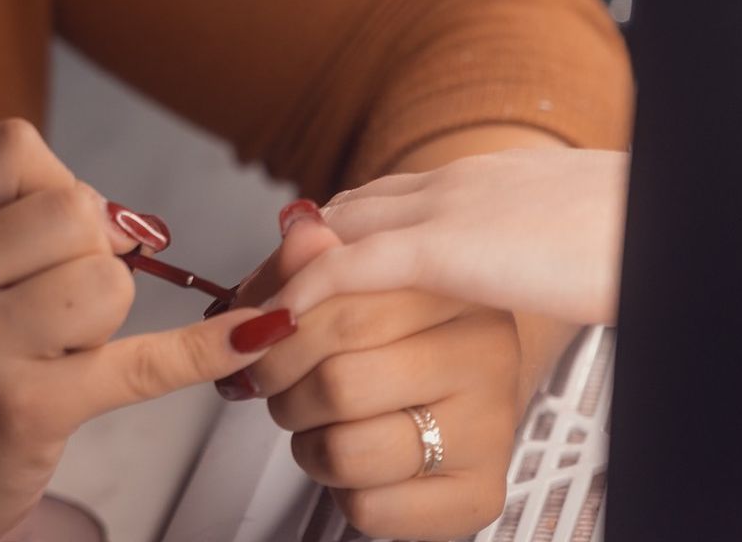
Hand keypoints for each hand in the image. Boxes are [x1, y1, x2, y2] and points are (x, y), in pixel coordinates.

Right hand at [0, 120, 298, 541]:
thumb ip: (1, 228)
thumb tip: (131, 221)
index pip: (15, 151)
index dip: (55, 187)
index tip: (51, 236)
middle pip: (73, 212)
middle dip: (89, 254)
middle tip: (54, 310)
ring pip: (106, 282)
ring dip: (103, 319)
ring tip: (54, 356)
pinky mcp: (24, 413)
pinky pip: (144, 363)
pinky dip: (211, 347)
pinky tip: (259, 332)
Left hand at [231, 203, 521, 540]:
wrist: (461, 377)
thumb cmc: (398, 322)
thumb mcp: (350, 273)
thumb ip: (311, 258)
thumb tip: (301, 234)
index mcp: (453, 286)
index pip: (345, 304)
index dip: (277, 324)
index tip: (253, 331)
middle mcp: (485, 354)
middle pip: (338, 382)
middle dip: (281, 388)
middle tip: (274, 381)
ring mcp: (488, 429)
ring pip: (348, 450)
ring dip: (305, 441)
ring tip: (314, 419)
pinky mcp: (477, 493)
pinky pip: (369, 507)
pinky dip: (338, 488)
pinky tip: (354, 456)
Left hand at [277, 149, 628, 326]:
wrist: (674, 212)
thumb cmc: (632, 235)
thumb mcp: (552, 241)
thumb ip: (503, 250)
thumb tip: (496, 275)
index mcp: (472, 185)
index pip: (364, 209)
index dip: (312, 246)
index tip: (279, 281)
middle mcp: (447, 187)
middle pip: (331, 219)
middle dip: (279, 267)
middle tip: (244, 309)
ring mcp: (446, 209)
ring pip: (330, 241)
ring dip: (282, 286)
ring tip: (249, 329)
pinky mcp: (453, 244)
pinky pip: (356, 267)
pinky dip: (309, 293)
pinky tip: (282, 323)